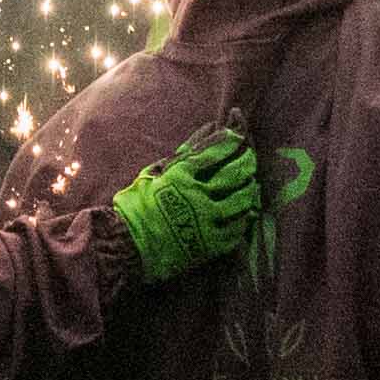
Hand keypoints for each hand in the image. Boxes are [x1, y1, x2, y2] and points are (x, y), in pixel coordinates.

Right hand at [109, 128, 304, 280]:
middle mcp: (196, 196)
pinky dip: (245, 217)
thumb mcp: (151, 175)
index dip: (230, 141)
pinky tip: (245, 212)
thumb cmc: (134, 208)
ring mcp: (206, 221)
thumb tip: (206, 130)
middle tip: (250, 157)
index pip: (214, 151)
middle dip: (247, 161)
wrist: (127, 248)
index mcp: (180, 176)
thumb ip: (180, 155)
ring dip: (250, 188)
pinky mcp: (211, 244)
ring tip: (251, 183)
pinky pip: (238, 228)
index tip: (237, 136)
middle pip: (234, 173)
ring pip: (242, 200)